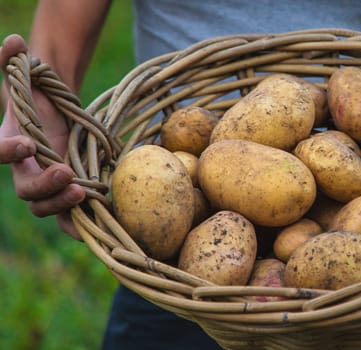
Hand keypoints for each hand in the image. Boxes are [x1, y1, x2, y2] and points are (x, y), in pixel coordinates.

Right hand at [0, 34, 84, 238]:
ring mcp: (45, 186)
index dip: (6, 152)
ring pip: (46, 207)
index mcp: (8, 144)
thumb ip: (14, 63)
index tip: (26, 144)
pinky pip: (68, 218)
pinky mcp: (65, 194)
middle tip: (67, 173)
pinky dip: (79, 225)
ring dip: (63, 204)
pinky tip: (98, 223)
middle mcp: (23, 170)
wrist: (57, 118)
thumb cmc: (38, 100)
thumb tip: (14, 40)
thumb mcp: (26, 80)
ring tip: (86, 192)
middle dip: (44, 185)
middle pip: (25, 189)